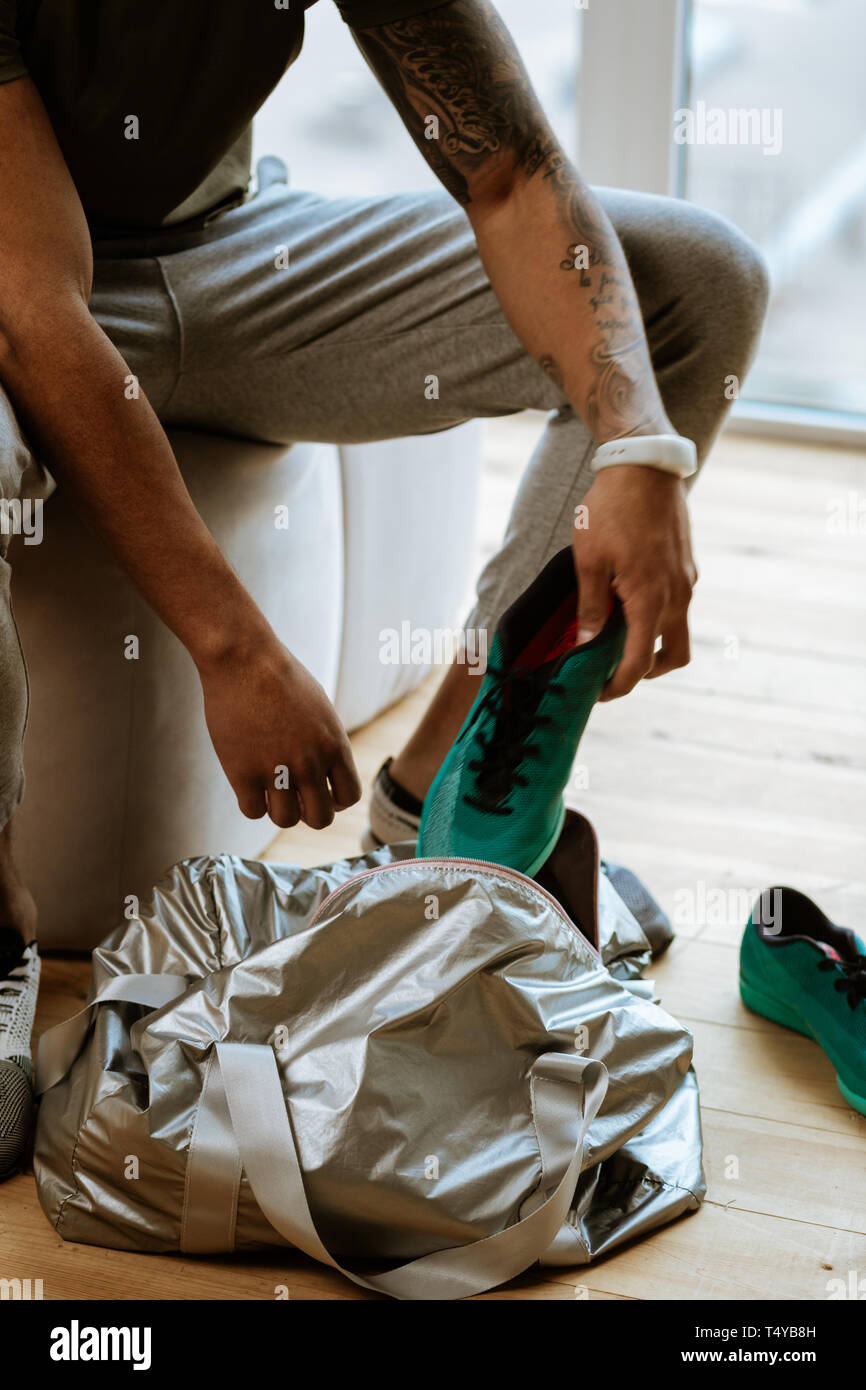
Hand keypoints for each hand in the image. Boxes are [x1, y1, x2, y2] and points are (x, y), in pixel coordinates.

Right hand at [198, 636, 361, 828]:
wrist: (244, 659)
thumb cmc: (280, 678)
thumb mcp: (320, 709)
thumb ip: (327, 744)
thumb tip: (325, 774)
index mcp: (334, 745)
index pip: (349, 796)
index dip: (334, 800)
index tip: (318, 790)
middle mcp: (310, 763)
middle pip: (320, 819)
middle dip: (307, 812)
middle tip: (292, 795)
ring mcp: (277, 770)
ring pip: (285, 820)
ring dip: (277, 809)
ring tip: (268, 788)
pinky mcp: (243, 772)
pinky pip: (253, 811)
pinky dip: (251, 802)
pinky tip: (247, 782)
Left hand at [573, 464, 697, 699]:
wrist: (645, 464)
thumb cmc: (611, 509)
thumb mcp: (589, 560)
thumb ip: (591, 607)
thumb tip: (587, 643)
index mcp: (652, 599)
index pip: (641, 663)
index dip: (620, 685)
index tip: (599, 692)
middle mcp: (677, 595)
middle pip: (674, 656)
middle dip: (648, 672)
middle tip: (614, 671)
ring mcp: (686, 579)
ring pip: (677, 629)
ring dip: (652, 641)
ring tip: (615, 634)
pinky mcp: (686, 565)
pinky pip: (676, 604)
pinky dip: (656, 616)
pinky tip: (626, 601)